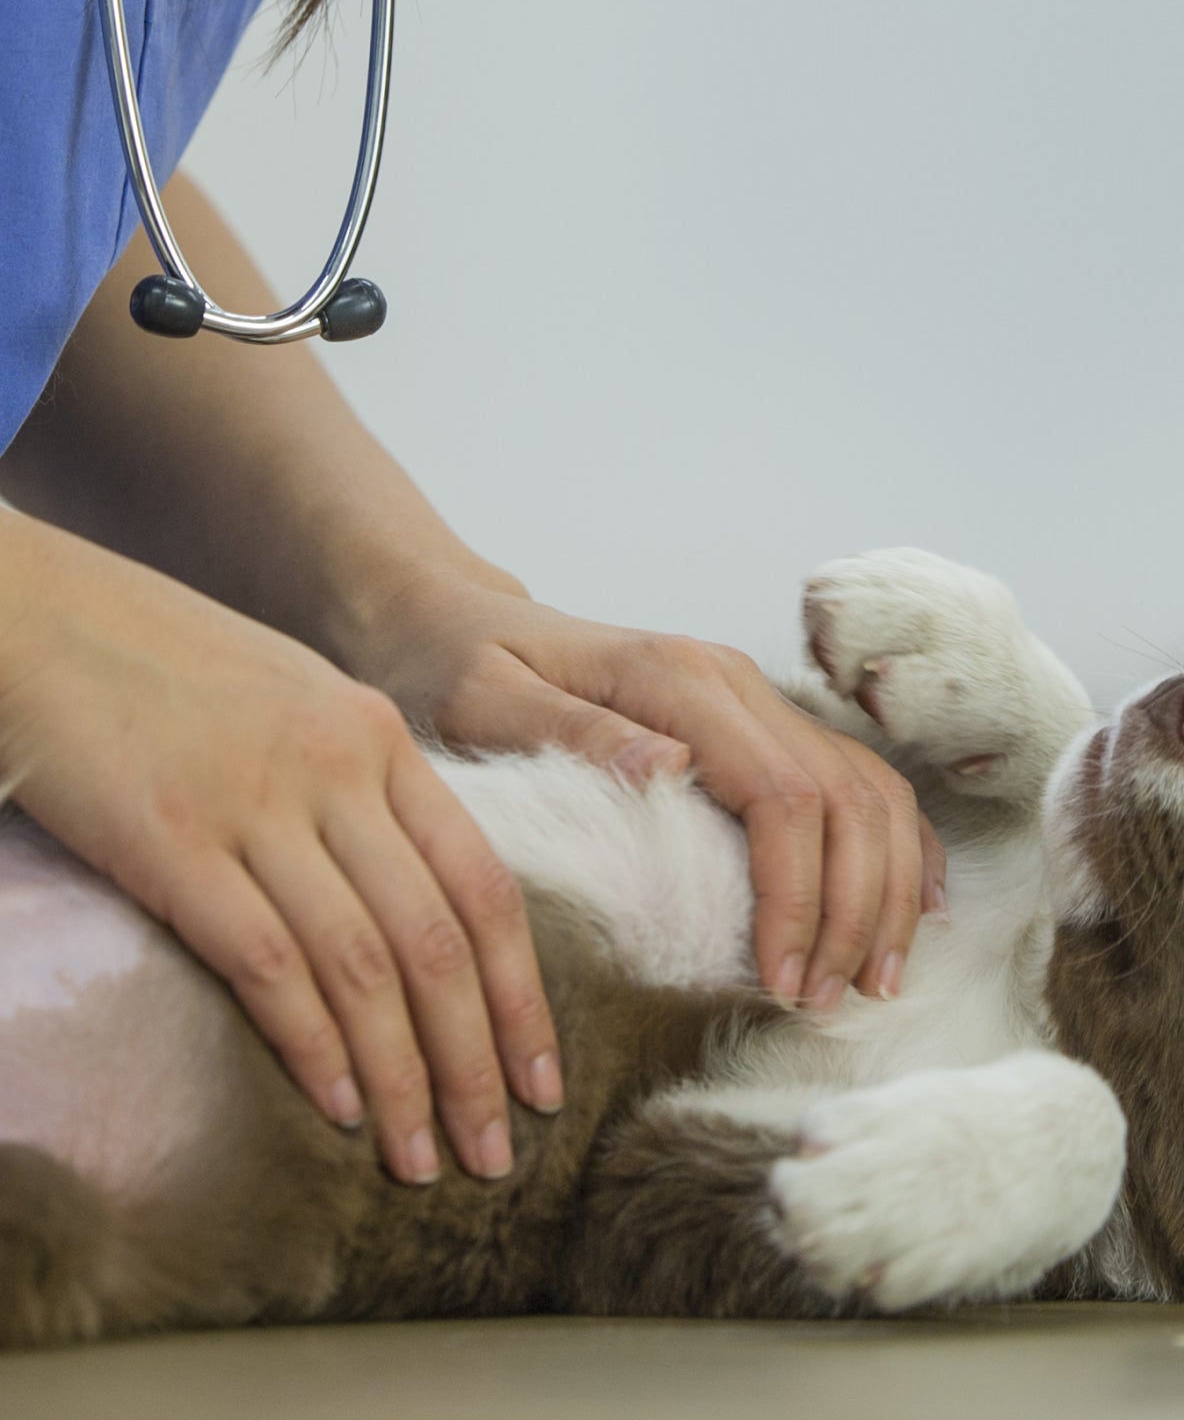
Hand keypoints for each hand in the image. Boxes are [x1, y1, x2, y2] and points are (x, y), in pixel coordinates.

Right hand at [0, 513, 559, 1185]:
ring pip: (366, 963)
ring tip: (423, 1159)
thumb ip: (356, 785)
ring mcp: (258, 803)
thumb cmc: (164, 666)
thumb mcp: (293, 703)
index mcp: (377, 738)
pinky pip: (267, 961)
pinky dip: (312, 1044)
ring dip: (402, 1076)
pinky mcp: (173, 841)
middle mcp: (337, 769)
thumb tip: (404, 890)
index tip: (541, 1075)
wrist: (44, 616)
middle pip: (440, 937)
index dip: (521, 991)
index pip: (481, 883)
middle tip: (496, 1153)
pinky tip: (336, 1108)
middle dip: (478, 1058)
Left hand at [355, 567, 948, 1008]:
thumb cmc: (455, 670)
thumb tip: (673, 767)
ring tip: (873, 980)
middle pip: (844, 798)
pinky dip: (896, 843)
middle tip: (831, 1003)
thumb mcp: (483, 701)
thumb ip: (573, 733)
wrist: (454, 621)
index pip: (781, 796)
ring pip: (867, 787)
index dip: (798, 897)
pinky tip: (911, 906)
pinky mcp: (758, 720)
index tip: (782, 983)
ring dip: (886, 886)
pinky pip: (857, 777)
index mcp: (676, 679)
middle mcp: (732, 680)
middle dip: (853, 909)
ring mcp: (753, 697)